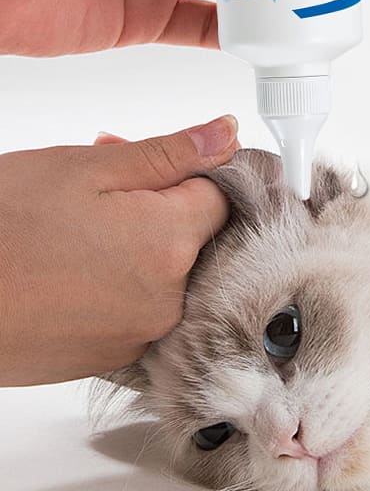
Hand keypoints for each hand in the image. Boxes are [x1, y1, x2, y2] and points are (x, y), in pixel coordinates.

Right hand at [0, 115, 238, 386]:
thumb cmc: (0, 227)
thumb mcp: (88, 168)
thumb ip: (170, 153)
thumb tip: (225, 134)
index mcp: (172, 240)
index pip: (223, 196)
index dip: (190, 174)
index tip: (156, 170)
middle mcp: (171, 295)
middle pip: (196, 235)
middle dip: (162, 206)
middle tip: (106, 191)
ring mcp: (143, 332)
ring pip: (168, 270)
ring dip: (140, 242)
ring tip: (81, 226)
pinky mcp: (115, 356)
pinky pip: (142, 306)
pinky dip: (122, 282)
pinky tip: (76, 266)